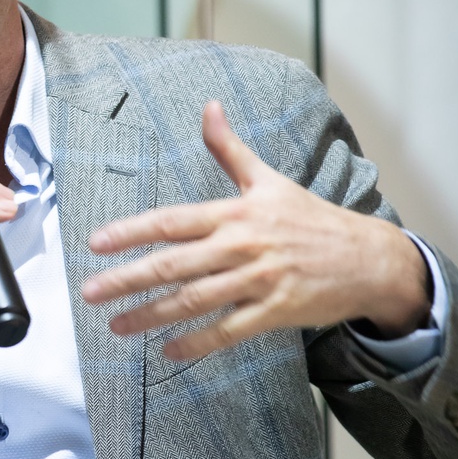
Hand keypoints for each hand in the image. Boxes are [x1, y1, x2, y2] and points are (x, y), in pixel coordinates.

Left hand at [82, 101, 430, 361]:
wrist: (367, 257)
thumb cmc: (311, 218)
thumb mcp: (268, 179)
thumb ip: (229, 149)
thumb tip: (209, 107)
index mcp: (234, 212)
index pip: (171, 220)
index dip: (131, 230)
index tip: (95, 242)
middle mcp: (242, 245)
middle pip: (174, 264)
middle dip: (127, 279)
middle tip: (90, 292)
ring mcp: (258, 279)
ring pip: (194, 300)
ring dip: (151, 315)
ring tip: (117, 326)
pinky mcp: (276, 310)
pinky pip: (229, 330)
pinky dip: (198, 343)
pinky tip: (168, 351)